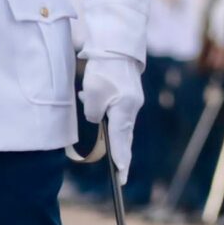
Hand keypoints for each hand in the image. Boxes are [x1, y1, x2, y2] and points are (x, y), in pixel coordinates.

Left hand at [79, 54, 144, 180]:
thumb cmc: (103, 71)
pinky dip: (108, 114)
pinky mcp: (128, 93)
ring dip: (110, 130)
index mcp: (124, 111)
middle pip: (125, 136)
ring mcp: (132, 100)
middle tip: (121, 174)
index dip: (120, 161)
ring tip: (104, 134)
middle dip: (121, 154)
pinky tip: (94, 103)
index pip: (120, 142)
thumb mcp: (92, 96)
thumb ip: (94, 114)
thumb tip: (97, 120)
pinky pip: (118, 110)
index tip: (121, 177)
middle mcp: (132, 108)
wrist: (116, 47)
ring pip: (120, 122)